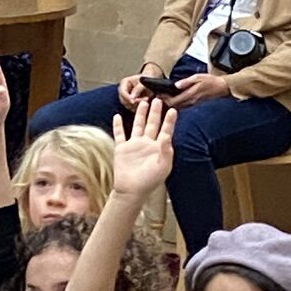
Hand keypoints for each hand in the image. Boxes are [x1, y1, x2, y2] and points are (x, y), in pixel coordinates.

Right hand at [112, 90, 180, 209]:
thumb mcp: (163, 166)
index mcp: (158, 148)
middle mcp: (146, 144)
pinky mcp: (122, 149)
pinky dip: (118, 125)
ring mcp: (134, 145)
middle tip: (158, 100)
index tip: (173, 110)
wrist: (131, 190)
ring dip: (140, 115)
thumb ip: (166, 150)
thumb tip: (168, 135)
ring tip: (143, 103)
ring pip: (138, 126)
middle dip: (155, 112)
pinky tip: (117, 116)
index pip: (165, 131)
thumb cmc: (149, 181)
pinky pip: (119, 134)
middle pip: (152, 124)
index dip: (169, 121)